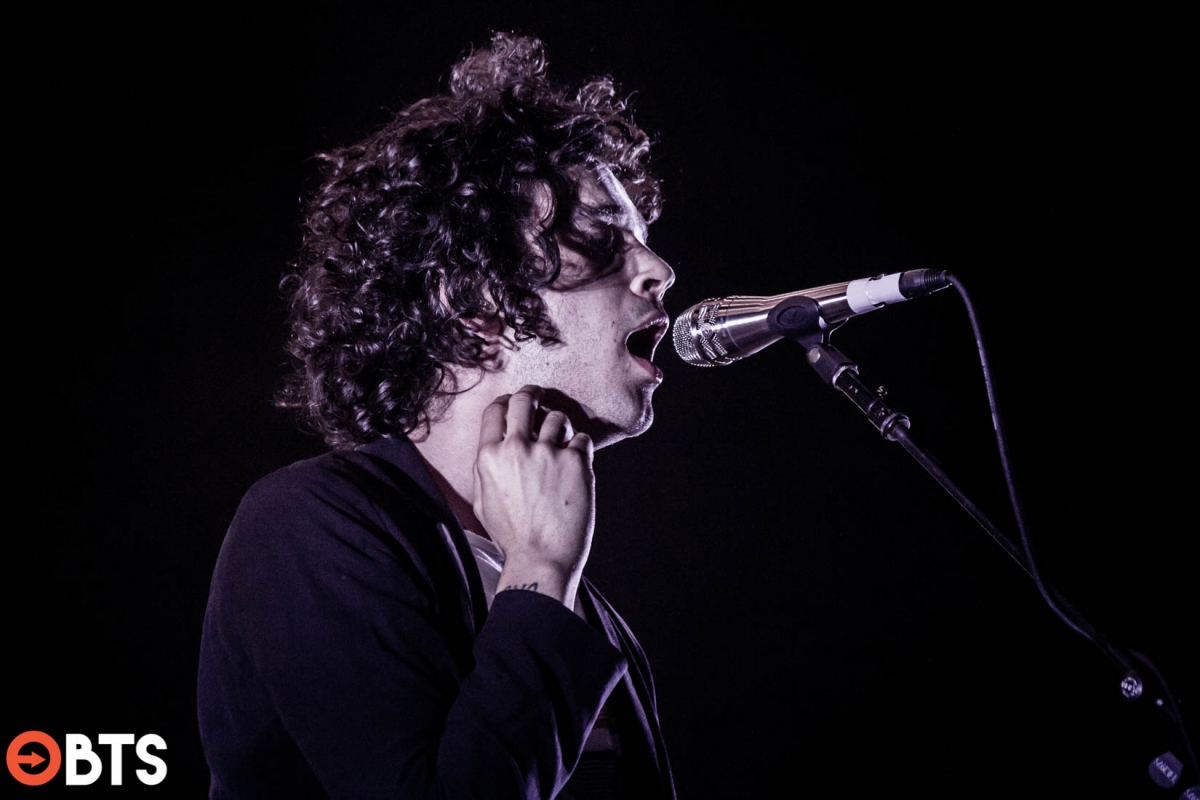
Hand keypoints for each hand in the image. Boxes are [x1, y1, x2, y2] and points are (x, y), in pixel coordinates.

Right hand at [473, 385, 594, 607]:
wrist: (540, 559)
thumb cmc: (511, 537)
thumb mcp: (482, 501)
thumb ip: (486, 469)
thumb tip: (494, 448)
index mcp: (489, 457)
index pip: (495, 410)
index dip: (506, 401)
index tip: (515, 400)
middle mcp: (516, 449)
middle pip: (524, 400)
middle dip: (533, 394)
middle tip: (540, 396)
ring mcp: (547, 453)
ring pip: (558, 418)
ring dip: (561, 428)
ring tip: (562, 445)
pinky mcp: (575, 461)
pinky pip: (582, 439)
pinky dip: (580, 448)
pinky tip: (577, 465)